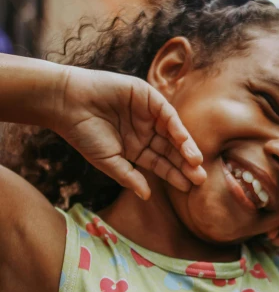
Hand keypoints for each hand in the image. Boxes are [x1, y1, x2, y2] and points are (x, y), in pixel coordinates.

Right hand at [54, 66, 205, 199]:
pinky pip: (166, 113)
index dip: (174, 175)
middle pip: (170, 150)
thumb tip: (147, 195)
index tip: (188, 188)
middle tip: (200, 179)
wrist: (67, 103)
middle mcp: (145, 131)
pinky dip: (176, 126)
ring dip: (185, 147)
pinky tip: (183, 141)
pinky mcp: (147, 96)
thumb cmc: (83, 134)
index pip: (160, 163)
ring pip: (172, 133)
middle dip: (185, 164)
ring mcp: (147, 113)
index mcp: (136, 147)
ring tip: (195, 163)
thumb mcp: (107, 161)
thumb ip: (129, 176)